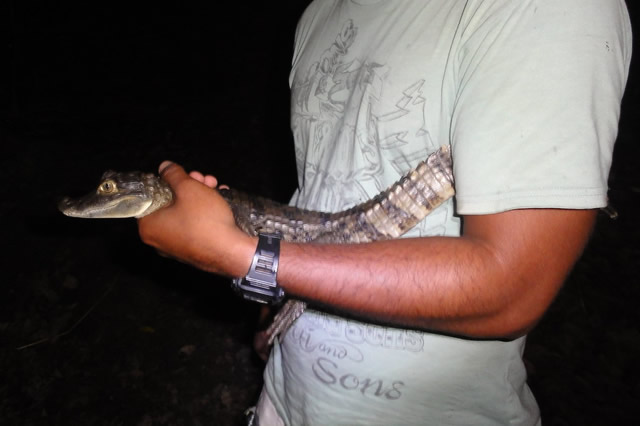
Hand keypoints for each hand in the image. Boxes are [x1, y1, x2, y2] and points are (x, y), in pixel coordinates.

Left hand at [137, 161, 255, 276]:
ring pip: (184, 214)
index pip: (150, 197)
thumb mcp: (189, 189)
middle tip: (203, 179)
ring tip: (216, 187)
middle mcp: (158, 240)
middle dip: (189, 187)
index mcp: (148, 227)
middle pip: (170, 204)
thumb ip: (173, 174)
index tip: (184, 175)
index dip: (168, 181)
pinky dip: (205, 213)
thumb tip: (164, 166)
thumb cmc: (205, 220)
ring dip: (200, 196)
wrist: (233, 253)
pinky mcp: (193, 252)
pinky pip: (194, 226)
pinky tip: (220, 200)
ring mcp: (176, 248)